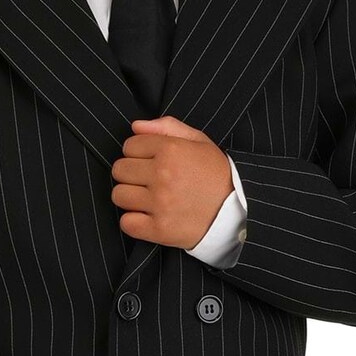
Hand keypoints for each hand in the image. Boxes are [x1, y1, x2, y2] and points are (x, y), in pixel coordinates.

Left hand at [111, 115, 232, 247]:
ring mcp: (160, 203)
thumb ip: (167, 127)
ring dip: (130, 197)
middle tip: (149, 181)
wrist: (236, 212)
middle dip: (132, 174)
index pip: (129, 146)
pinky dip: (133, 222)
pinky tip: (148, 217)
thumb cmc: (216, 174)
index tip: (151, 162)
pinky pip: (126, 223)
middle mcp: (163, 175)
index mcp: (170, 150)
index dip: (139, 153)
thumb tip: (135, 126)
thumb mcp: (199, 142)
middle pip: (120, 170)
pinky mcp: (159, 229)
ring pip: (119, 195)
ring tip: (149, 199)